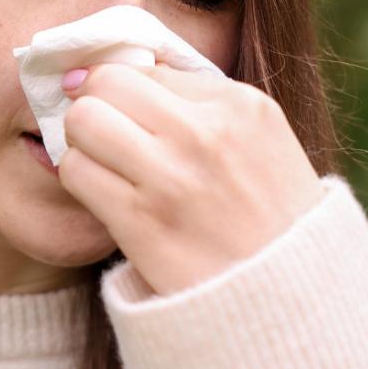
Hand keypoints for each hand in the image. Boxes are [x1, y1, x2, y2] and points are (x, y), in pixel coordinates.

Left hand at [55, 61, 325, 295]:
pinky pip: (76, 172)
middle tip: (107, 136)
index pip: (146, 68)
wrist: (291, 300)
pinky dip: (81, 180)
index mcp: (240, 105)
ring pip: (82, 120)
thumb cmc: (268, 216)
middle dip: (95, 105)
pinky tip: (106, 197)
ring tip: (108, 166)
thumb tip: (116, 68)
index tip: (130, 117)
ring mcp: (172, 177)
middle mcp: (206, 133)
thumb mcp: (260, 140)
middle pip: (105, 82)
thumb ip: (199, 101)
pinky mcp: (141, 221)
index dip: (128, 92)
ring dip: (84, 143)